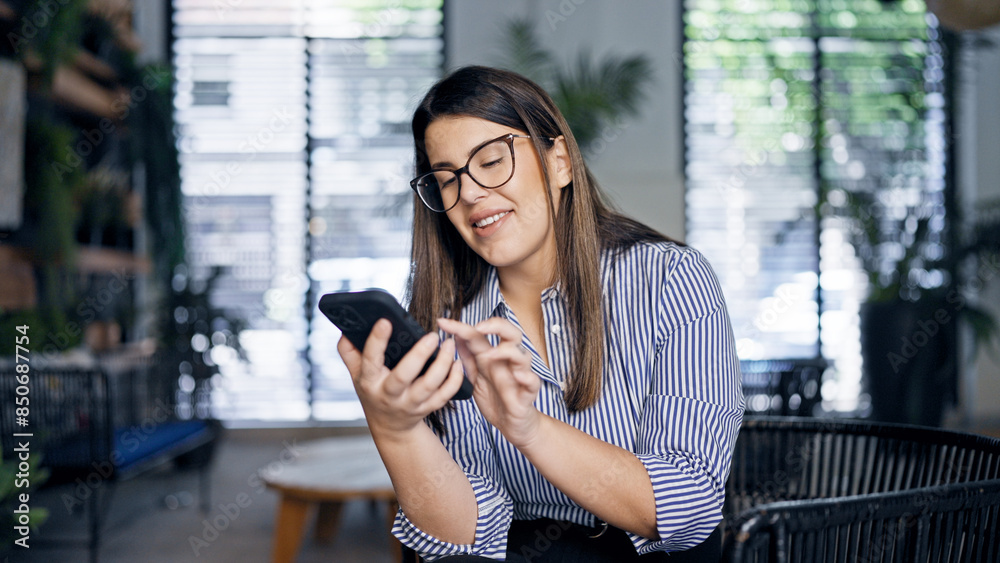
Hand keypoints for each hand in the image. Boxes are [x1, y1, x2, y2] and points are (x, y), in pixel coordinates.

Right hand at [337, 319, 465, 436]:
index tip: (385, 321)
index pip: (370, 361)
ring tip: (448, 344)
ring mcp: (410, 403)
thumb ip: (349, 351)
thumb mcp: (356, 374)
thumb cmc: (374, 391)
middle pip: (403, 376)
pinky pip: (444, 395)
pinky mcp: (427, 408)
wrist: (390, 426)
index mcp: (370, 382)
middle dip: (418, 355)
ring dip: (442, 364)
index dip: (376, 341)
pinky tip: (458, 363)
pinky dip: (454, 380)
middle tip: (432, 336)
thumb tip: (346, 328)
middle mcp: (389, 394)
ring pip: (429, 386)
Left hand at [436, 317, 541, 447]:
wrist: (511, 425)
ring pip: (523, 355)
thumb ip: (468, 358)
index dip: (461, 326)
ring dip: (508, 351)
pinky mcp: (527, 394)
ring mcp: (518, 376)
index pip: (480, 335)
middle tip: (479, 328)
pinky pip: (533, 381)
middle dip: (497, 325)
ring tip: (491, 355)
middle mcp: (507, 363)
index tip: (441, 322)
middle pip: (511, 333)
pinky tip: (517, 375)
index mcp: (492, 357)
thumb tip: (455, 337)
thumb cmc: (496, 398)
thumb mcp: (476, 377)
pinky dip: (527, 376)